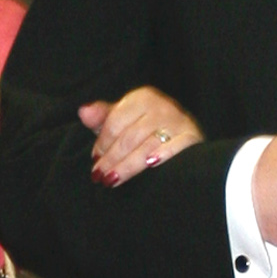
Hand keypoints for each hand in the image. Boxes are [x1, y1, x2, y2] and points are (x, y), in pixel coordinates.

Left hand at [78, 86, 204, 188]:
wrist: (181, 133)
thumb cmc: (144, 127)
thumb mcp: (122, 119)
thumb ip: (102, 117)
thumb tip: (83, 112)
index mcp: (143, 98)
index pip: (116, 122)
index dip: (103, 142)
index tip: (95, 158)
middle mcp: (162, 106)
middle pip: (129, 137)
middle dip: (112, 158)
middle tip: (99, 176)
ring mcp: (179, 121)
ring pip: (147, 146)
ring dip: (128, 166)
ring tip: (112, 180)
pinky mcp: (193, 137)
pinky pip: (177, 147)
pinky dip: (164, 155)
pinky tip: (150, 165)